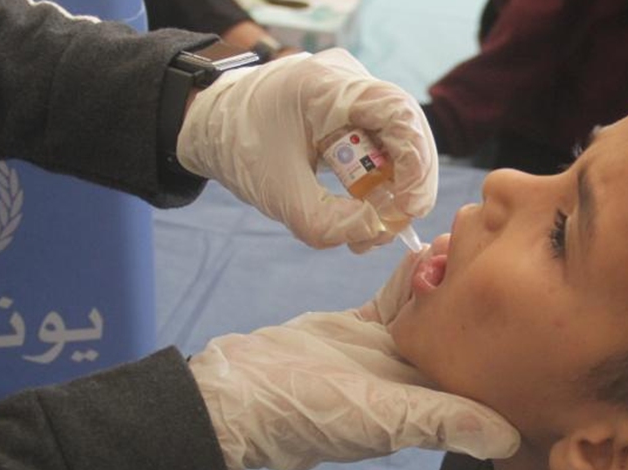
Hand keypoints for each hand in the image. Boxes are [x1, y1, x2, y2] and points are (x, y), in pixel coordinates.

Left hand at [176, 49, 438, 252]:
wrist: (212, 125)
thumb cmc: (239, 149)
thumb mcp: (279, 194)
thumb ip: (328, 222)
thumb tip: (376, 230)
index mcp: (327, 85)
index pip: (398, 112)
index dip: (416, 163)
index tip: (408, 207)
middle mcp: (348, 80)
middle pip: (407, 128)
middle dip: (411, 182)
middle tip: (397, 224)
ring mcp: (353, 94)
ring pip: (399, 140)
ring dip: (396, 187)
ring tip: (376, 230)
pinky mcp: (352, 113)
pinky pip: (382, 146)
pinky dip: (381, 183)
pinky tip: (367, 214)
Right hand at [189, 247, 520, 469]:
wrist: (239, 394)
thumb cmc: (311, 413)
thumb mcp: (384, 419)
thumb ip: (445, 422)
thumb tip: (513, 438)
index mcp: (426, 411)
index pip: (481, 384)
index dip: (508, 353)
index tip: (533, 315)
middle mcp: (413, 385)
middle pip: (465, 344)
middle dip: (487, 310)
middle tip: (511, 266)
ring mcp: (385, 355)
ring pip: (433, 316)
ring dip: (451, 286)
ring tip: (477, 247)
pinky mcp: (358, 329)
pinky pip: (395, 300)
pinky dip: (411, 278)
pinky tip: (430, 247)